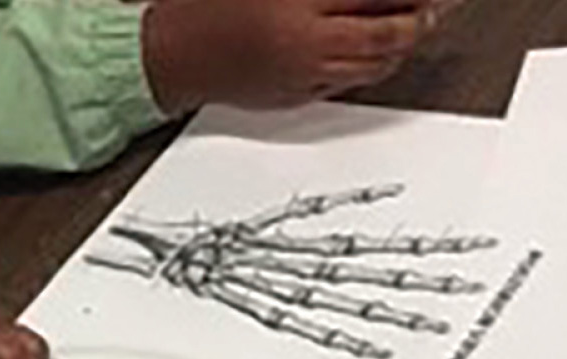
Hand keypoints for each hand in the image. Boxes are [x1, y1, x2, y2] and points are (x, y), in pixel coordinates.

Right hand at [144, 0, 438, 111]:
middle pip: (388, 34)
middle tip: (439, 4)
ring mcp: (305, 76)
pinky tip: (375, 45)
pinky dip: (372, 62)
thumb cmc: (211, 6)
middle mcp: (308, 44)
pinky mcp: (298, 96)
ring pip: (376, 64)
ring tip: (415, 22)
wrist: (173, 55)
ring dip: (402, 42)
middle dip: (421, 16)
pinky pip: (350, 80)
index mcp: (301, 2)